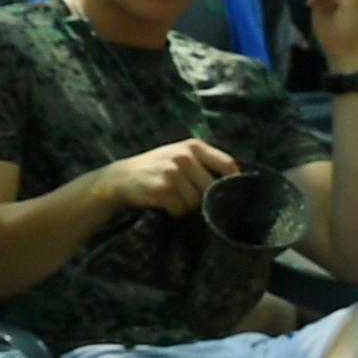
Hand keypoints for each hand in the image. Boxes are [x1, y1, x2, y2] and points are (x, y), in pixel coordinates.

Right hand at [106, 137, 237, 219]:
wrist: (121, 177)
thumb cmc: (157, 167)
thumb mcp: (179, 155)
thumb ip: (204, 163)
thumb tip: (236, 184)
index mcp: (193, 146)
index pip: (227, 164)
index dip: (234, 181)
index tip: (234, 193)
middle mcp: (184, 157)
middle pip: (212, 187)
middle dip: (205, 199)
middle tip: (194, 200)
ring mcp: (172, 173)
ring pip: (196, 201)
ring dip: (187, 206)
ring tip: (174, 198)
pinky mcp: (161, 189)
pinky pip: (180, 209)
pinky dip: (175, 211)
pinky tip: (164, 203)